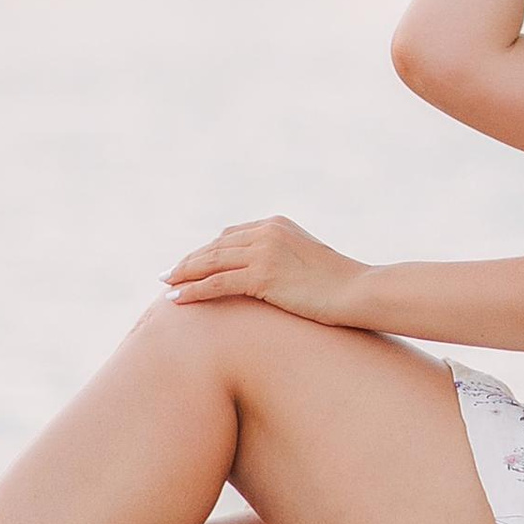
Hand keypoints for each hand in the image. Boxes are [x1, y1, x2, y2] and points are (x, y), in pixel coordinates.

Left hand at [163, 217, 370, 325]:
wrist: (357, 291)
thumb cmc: (338, 283)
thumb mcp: (307, 260)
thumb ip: (283, 257)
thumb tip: (267, 274)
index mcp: (277, 224)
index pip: (230, 235)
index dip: (206, 250)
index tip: (190, 263)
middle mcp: (267, 232)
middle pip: (215, 246)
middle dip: (189, 261)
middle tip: (167, 274)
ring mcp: (264, 252)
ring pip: (211, 262)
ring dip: (183, 274)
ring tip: (165, 285)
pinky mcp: (262, 275)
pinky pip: (217, 283)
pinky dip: (193, 290)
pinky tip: (176, 299)